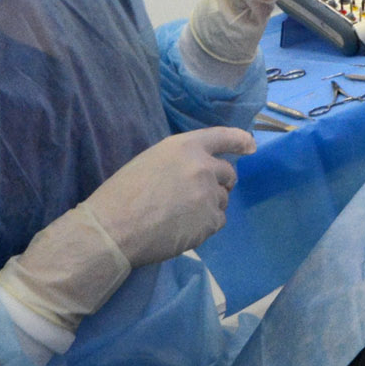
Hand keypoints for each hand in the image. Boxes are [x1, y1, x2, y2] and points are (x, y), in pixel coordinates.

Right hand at [80, 127, 255, 265]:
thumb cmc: (122, 194)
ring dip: (210, 205)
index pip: (223, 136)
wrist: (114, 228)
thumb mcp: (151, 161)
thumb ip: (180, 161)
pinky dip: (206, 225)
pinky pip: (218, 221)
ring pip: (223, 199)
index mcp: (185, 147)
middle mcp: (203, 167)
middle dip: (221, 182)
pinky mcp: (210, 221)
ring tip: (182, 214)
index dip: (240, 141)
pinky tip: (183, 228)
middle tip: (201, 194)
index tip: (250, 146)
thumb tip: (202, 169)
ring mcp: (209, 195)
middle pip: (228, 172)